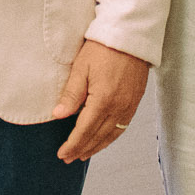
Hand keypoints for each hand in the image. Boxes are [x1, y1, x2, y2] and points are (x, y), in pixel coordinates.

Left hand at [51, 38, 149, 161]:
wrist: (131, 35)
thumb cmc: (103, 48)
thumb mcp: (81, 67)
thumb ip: (71, 94)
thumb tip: (58, 115)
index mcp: (103, 100)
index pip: (84, 130)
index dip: (73, 144)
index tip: (62, 154)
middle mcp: (119, 107)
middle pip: (98, 136)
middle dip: (82, 149)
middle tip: (68, 158)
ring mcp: (129, 106)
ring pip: (112, 135)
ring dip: (97, 147)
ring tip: (83, 154)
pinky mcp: (135, 102)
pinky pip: (123, 127)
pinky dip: (111, 137)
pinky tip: (103, 140)